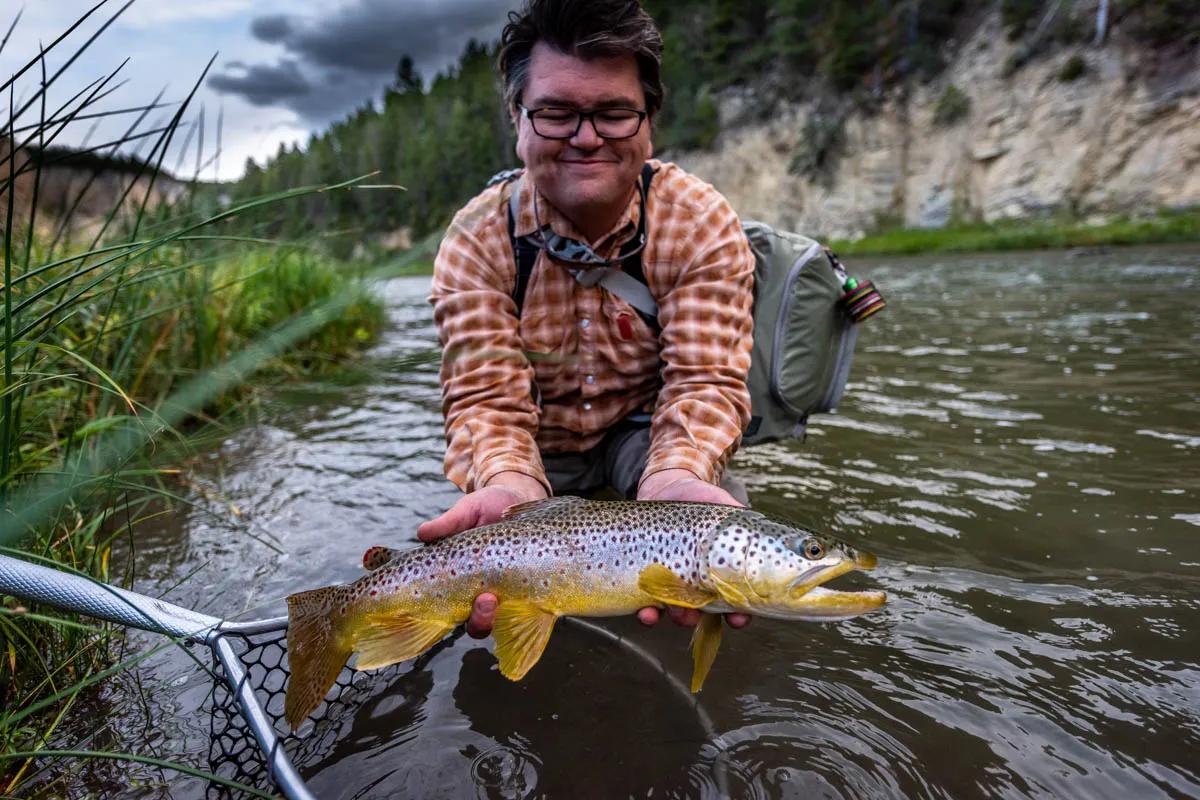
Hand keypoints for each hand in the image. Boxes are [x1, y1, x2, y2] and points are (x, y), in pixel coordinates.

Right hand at [417, 472, 546, 637]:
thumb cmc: (488, 505)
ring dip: (500, 617)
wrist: (520, 496)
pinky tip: (535, 600)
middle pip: (476, 623)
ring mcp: (505, 591)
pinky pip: (530, 608)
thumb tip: (422, 534)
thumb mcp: (468, 511)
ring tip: (502, 597)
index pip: (449, 609)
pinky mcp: (529, 587)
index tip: (457, 596)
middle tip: (488, 599)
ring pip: (500, 622)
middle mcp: (480, 590)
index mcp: (459, 576)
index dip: (448, 614)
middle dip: (481, 619)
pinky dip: (531, 610)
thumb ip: (449, 523)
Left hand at [636, 468, 749, 627]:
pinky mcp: (650, 581)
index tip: (738, 617)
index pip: (735, 601)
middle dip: (702, 619)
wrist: (664, 489)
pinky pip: (648, 605)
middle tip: (697, 614)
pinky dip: (648, 614)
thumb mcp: (723, 506)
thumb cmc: (700, 499)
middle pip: (704, 612)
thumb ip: (741, 517)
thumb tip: (752, 521)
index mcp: (721, 572)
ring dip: (677, 618)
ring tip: (676, 612)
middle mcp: (699, 583)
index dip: (739, 614)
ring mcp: (674, 584)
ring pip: (678, 612)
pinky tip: (646, 613)